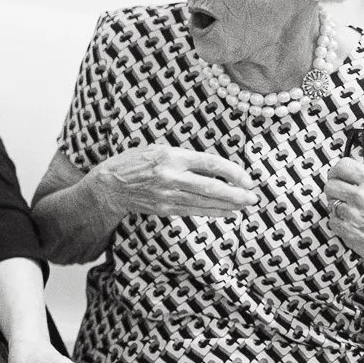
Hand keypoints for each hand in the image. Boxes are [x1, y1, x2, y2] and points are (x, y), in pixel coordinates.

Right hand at [89, 144, 258, 218]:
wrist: (109, 185)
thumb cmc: (135, 162)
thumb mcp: (159, 150)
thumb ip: (185, 158)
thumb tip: (217, 169)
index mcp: (171, 156)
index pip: (209, 164)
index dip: (232, 172)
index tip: (246, 178)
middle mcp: (170, 176)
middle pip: (211, 187)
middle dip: (235, 194)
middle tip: (253, 197)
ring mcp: (167, 194)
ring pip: (205, 202)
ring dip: (229, 205)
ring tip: (246, 205)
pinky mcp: (165, 208)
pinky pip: (194, 211)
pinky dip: (214, 212)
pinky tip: (228, 212)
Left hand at [325, 158, 363, 288]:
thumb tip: (352, 180)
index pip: (343, 166)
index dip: (338, 171)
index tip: (337, 175)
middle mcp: (363, 197)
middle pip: (331, 185)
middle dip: (335, 190)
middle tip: (342, 195)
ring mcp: (353, 215)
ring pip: (330, 203)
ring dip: (338, 207)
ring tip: (352, 212)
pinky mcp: (347, 232)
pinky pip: (332, 221)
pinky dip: (340, 223)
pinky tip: (353, 224)